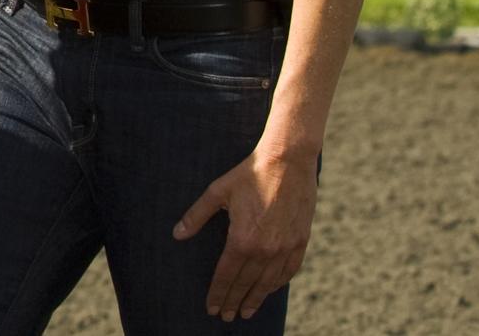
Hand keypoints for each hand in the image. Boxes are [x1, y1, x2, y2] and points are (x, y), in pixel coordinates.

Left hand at [175, 145, 316, 322]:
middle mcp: (265, 249)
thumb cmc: (249, 174)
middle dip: (233, 301)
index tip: (211, 308)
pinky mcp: (300, 242)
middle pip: (246, 284)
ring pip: (268, 283)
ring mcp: (285, 247)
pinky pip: (288, 271)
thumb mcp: (217, 192)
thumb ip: (197, 216)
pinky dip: (277, 284)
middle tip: (225, 316)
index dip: (217, 293)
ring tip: (245, 312)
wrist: (288, 162)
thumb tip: (177, 234)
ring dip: (256, 299)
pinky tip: (270, 290)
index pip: (226, 275)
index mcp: (242, 239)